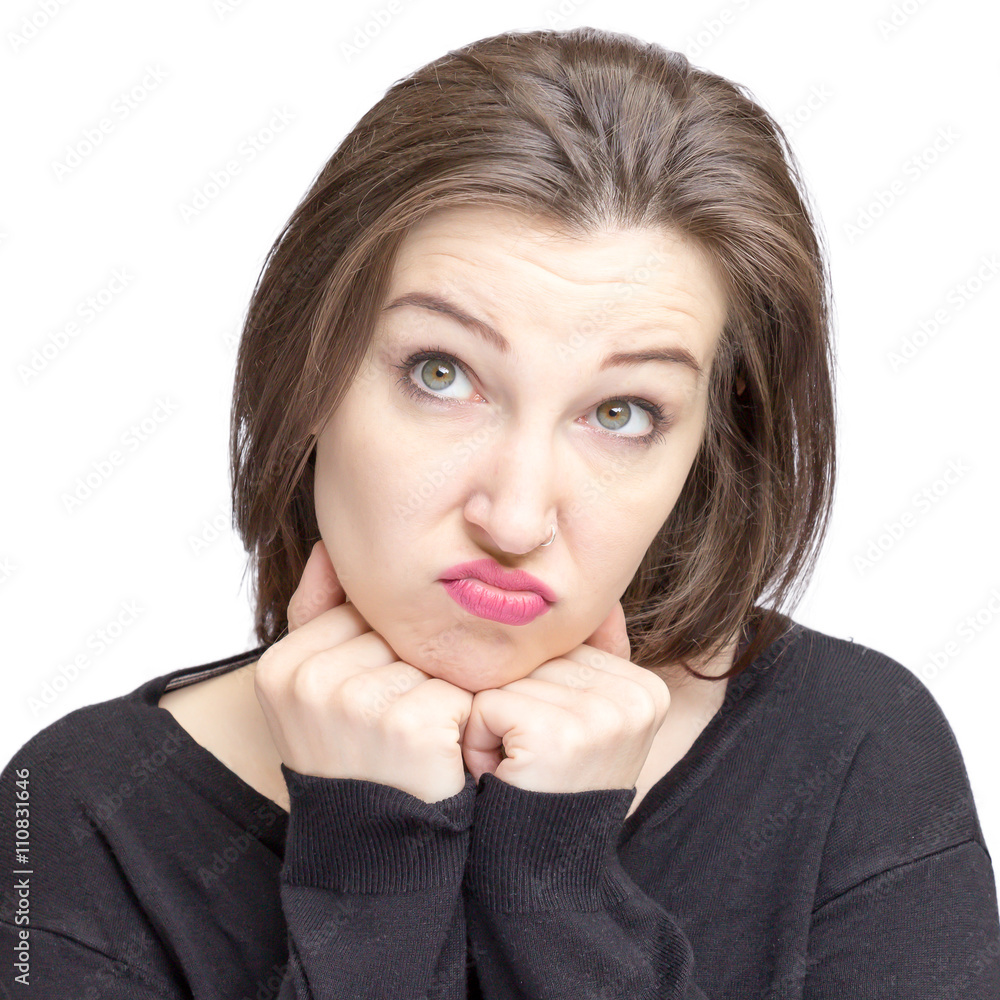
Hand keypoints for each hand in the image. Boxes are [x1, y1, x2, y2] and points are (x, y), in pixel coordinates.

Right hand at [253, 540, 474, 803]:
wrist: (370, 849)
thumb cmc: (349, 758)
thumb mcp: (315, 688)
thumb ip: (316, 613)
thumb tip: (328, 545)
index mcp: (281, 665)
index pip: (359, 613)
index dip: (382, 653)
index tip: (376, 696)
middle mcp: (311, 679)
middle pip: (395, 632)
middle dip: (410, 669)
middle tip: (396, 723)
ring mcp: (357, 701)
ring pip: (428, 657)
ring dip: (438, 691)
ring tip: (414, 739)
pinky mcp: (408, 725)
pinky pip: (455, 689)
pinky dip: (459, 719)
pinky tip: (436, 753)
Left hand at [459, 599, 670, 792]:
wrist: (543, 874)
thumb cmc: (552, 792)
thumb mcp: (584, 722)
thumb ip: (587, 661)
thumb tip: (596, 600)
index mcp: (644, 688)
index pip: (561, 648)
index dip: (536, 693)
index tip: (552, 746)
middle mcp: (633, 697)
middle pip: (534, 659)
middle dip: (511, 704)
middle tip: (526, 759)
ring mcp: (601, 715)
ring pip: (506, 678)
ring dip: (489, 722)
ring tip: (514, 767)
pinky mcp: (560, 734)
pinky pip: (487, 704)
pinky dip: (477, 740)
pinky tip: (501, 774)